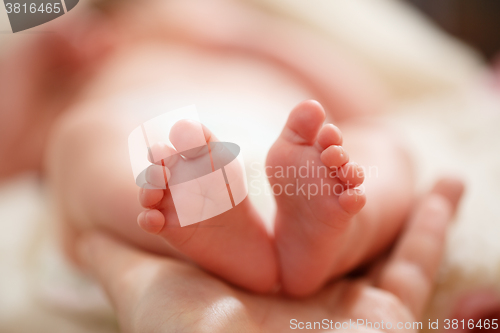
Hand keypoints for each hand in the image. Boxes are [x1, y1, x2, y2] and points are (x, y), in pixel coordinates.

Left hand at [76, 179, 462, 331]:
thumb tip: (84, 229)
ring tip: (411, 155)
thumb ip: (118, 261)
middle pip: (328, 225)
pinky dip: (435, 224)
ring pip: (380, 239)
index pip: (271, 222)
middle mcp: (306, 298)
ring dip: (393, 195)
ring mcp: (350, 308)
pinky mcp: (390, 321)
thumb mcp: (147, 293)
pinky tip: (447, 184)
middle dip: (336, 179)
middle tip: (339, 132)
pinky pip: (420, 263)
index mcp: (256, 289)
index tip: (287, 147)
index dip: (282, 184)